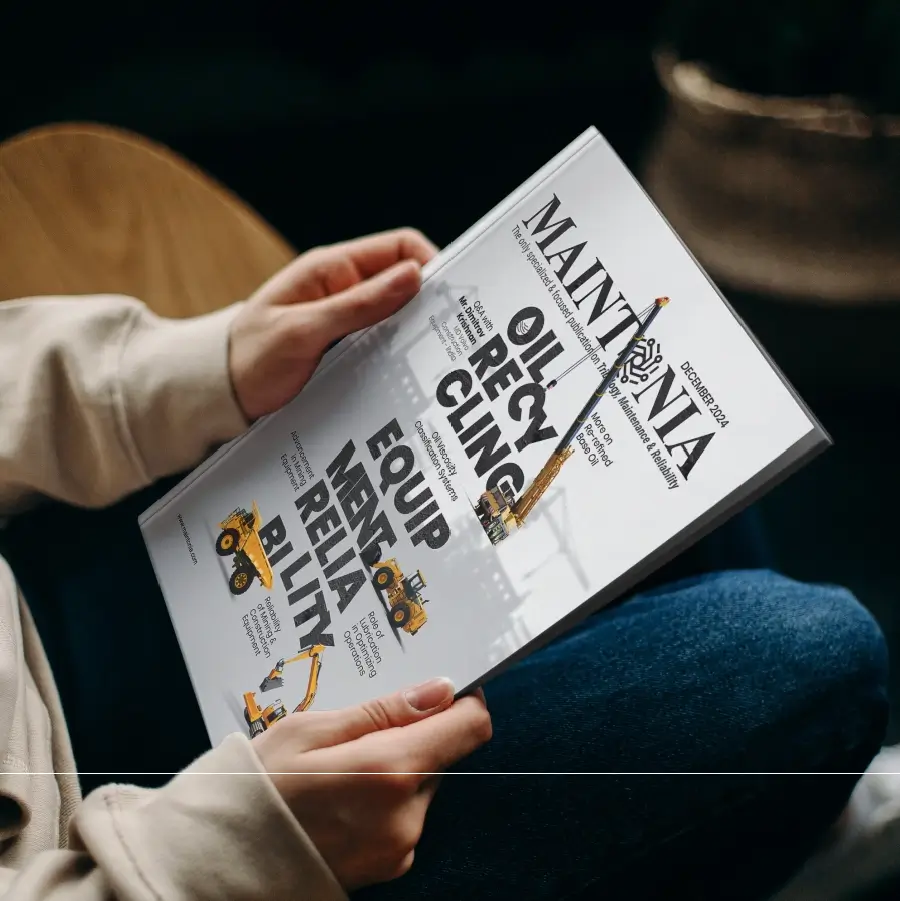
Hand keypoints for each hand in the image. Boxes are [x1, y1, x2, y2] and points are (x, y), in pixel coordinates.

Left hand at [229, 228, 437, 420]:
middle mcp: (343, 288)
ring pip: (397, 314)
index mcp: (332, 269)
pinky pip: (382, 339)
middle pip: (404, 282)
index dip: (430, 264)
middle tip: (448, 331)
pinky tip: (405, 370)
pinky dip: (397, 351)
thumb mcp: (304, 330)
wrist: (220, 394)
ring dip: (413, 330)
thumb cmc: (250, 358)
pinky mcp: (345, 345)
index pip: (399, 247)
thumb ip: (358, 304)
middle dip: (428, 302)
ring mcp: (345, 318)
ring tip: (429, 354)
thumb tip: (413, 275)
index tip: (450, 296)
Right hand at [253, 677, 491, 890]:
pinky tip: (340, 800)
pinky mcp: (390, 867)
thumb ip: (383, 710)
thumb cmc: (257, 788)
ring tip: (338, 771)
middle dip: (410, 738)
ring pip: (420, 785)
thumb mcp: (310, 730)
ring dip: (395, 771)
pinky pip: (404, 817)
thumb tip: (440, 690)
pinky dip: (384, 802)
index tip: (444, 690)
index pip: (469, 728)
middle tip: (357, 734)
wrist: (222, 862)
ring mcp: (400, 848)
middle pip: (441, 755)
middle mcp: (407, 816)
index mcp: (392, 773)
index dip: (464, 702)